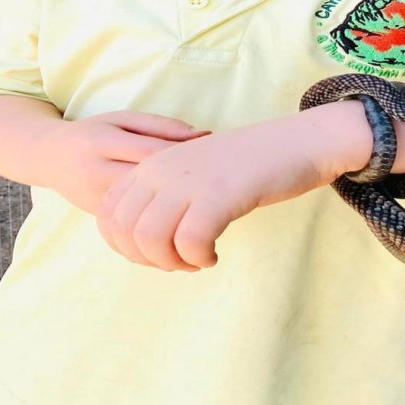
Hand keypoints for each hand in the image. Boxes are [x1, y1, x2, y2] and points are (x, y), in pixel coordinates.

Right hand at [45, 112, 208, 215]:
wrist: (49, 158)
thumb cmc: (95, 132)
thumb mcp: (123, 119)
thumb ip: (161, 126)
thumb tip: (204, 135)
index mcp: (103, 141)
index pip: (150, 152)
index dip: (184, 157)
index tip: (214, 159)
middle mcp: (96, 172)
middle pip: (148, 185)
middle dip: (184, 188)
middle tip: (218, 189)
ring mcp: (95, 198)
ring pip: (141, 212)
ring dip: (174, 213)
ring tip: (206, 211)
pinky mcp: (98, 217)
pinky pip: (131, 226)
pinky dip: (158, 225)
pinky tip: (183, 224)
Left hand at [95, 104, 365, 271]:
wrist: (296, 143)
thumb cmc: (247, 165)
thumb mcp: (193, 171)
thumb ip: (164, 194)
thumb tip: (141, 239)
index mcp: (153, 163)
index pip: (109, 213)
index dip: (124, 245)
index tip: (157, 251)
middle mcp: (164, 168)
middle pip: (125, 231)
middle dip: (147, 259)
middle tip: (179, 259)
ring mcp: (190, 179)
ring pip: (150, 239)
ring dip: (172, 262)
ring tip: (196, 259)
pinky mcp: (219, 194)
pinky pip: (190, 242)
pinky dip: (199, 258)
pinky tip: (214, 254)